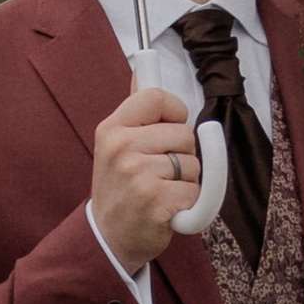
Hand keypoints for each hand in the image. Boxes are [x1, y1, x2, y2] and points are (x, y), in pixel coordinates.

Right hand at [91, 84, 203, 273]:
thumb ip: (134, 109)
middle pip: (184, 134)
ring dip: (185, 181)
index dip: (174, 112)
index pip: (157, 97)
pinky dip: (188, 205)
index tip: (168, 130)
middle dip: (181, 155)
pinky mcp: (155, 200)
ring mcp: (137, 174)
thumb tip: (143, 65)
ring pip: (192, 164)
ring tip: (159, 191)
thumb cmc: (120, 188)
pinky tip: (166, 209)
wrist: (108, 238)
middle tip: (157, 173)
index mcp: (112, 129)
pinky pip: (195, 191)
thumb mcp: (115, 144)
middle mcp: (121, 147)